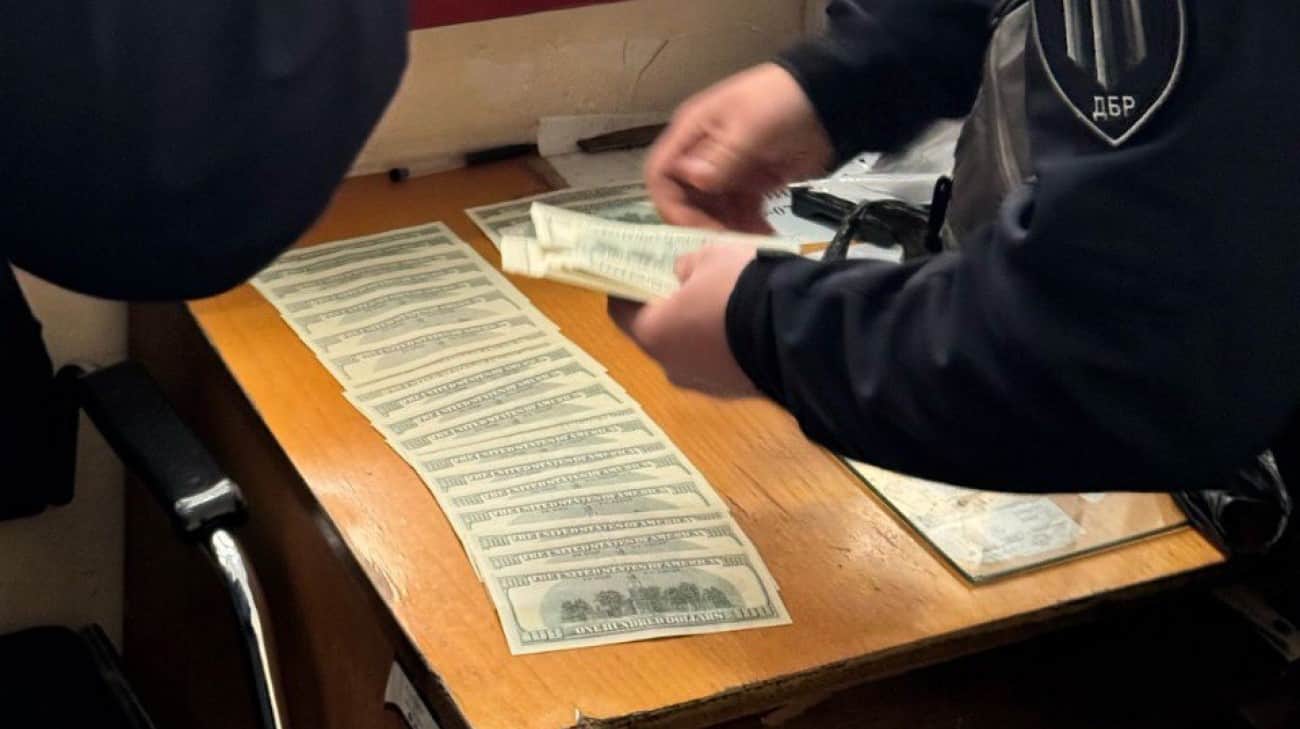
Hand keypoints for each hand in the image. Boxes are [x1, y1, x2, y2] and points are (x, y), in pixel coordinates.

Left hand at [608, 245, 759, 397]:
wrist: (795, 333)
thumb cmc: (737, 289)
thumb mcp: (710, 256)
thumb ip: (688, 265)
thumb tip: (685, 273)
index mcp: (653, 334)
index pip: (621, 312)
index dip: (626, 290)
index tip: (636, 274)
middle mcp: (672, 368)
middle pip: (660, 334)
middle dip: (671, 311)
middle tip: (686, 285)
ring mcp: (707, 385)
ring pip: (694, 352)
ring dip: (702, 331)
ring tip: (724, 304)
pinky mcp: (738, 392)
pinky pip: (724, 363)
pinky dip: (728, 346)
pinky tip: (747, 325)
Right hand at [645, 63, 833, 233]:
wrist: (831, 97)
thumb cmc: (784, 101)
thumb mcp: (751, 126)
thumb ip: (721, 156)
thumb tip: (693, 180)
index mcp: (692, 132)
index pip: (661, 174)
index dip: (671, 205)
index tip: (696, 227)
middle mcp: (703, 153)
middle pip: (686, 199)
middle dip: (703, 223)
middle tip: (727, 243)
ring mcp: (728, 170)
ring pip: (713, 211)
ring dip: (728, 230)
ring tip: (750, 244)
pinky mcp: (752, 183)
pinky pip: (740, 212)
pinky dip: (749, 227)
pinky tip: (765, 237)